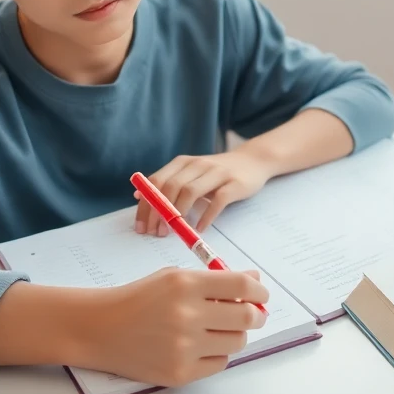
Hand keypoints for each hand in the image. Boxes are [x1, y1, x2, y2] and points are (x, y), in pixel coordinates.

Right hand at [80, 268, 269, 387]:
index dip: (259, 290)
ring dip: (234, 334)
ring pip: (236, 342)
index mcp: (185, 285)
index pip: (242, 286)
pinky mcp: (179, 373)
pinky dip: (216, 354)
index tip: (261, 294)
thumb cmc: (139, 298)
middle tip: (251, 314)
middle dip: (255, 314)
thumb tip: (254, 280)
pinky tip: (200, 345)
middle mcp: (186, 315)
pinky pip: (219, 364)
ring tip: (217, 329)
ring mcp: (183, 347)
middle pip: (246, 317)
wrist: (100, 328)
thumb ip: (215, 279)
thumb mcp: (173, 277)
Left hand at [134, 150, 274, 234]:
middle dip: (160, 212)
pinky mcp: (234, 183)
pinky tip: (199, 229)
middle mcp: (197, 164)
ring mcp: (216, 172)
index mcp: (182, 162)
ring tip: (173, 232)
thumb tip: (140, 196)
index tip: (141, 227)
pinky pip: (217, 201)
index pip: (156, 181)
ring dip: (178, 214)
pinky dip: (206, 216)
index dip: (146, 205)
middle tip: (156, 233)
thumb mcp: (191, 173)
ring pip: (191, 191)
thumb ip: (168, 182)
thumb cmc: (217, 172)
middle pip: (171, 186)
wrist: (253, 161)